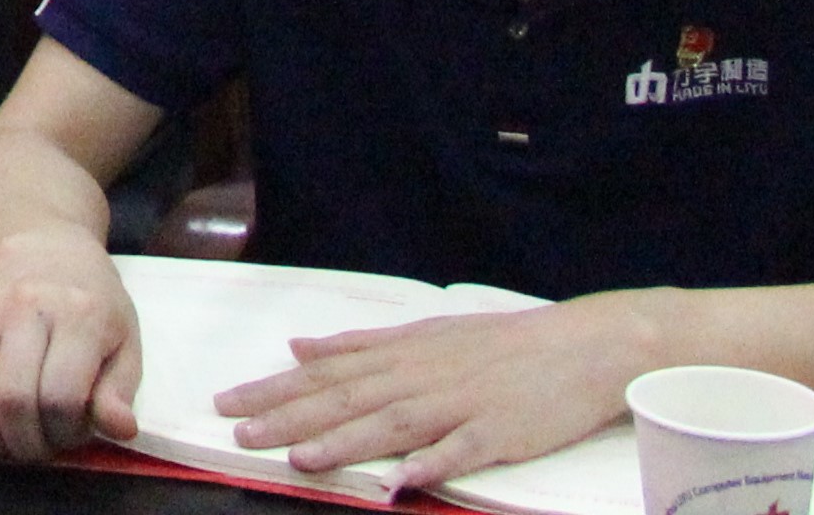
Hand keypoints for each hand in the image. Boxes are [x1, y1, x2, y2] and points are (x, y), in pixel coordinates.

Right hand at [0, 227, 142, 462]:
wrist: (49, 257)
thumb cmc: (95, 310)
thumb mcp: (125, 346)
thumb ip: (119, 392)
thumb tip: (120, 430)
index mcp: (79, 316)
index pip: (61, 395)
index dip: (65, 433)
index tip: (72, 435)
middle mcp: (26, 308)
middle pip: (13, 398)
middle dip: (26, 443)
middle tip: (39, 450)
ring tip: (8, 445)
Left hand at [222, 296, 678, 489]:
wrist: (583, 345)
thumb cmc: (502, 343)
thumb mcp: (425, 333)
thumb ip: (361, 345)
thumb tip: (300, 346)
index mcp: (402, 353)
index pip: (326, 372)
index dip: (275, 389)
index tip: (230, 403)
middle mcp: (422, 375)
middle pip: (347, 397)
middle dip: (289, 416)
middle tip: (239, 431)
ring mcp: (461, 403)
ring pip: (392, 423)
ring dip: (345, 441)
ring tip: (301, 457)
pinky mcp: (500, 431)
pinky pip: (460, 450)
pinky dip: (430, 464)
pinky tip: (402, 481)